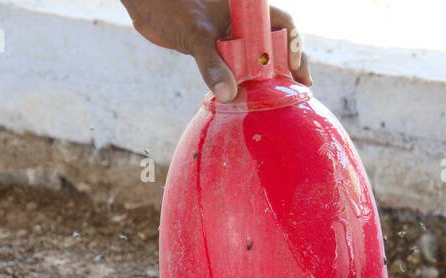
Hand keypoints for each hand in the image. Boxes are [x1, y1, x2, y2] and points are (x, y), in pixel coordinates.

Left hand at [121, 0, 311, 101]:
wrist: (146, 7)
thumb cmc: (171, 8)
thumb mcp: (196, 35)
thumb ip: (212, 64)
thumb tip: (229, 95)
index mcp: (246, 8)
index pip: (282, 23)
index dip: (293, 45)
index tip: (296, 70)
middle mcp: (243, 22)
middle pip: (274, 44)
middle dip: (287, 66)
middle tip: (299, 90)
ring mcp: (231, 37)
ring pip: (255, 59)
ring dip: (266, 79)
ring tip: (279, 101)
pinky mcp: (216, 52)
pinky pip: (236, 69)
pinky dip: (243, 84)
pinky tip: (249, 100)